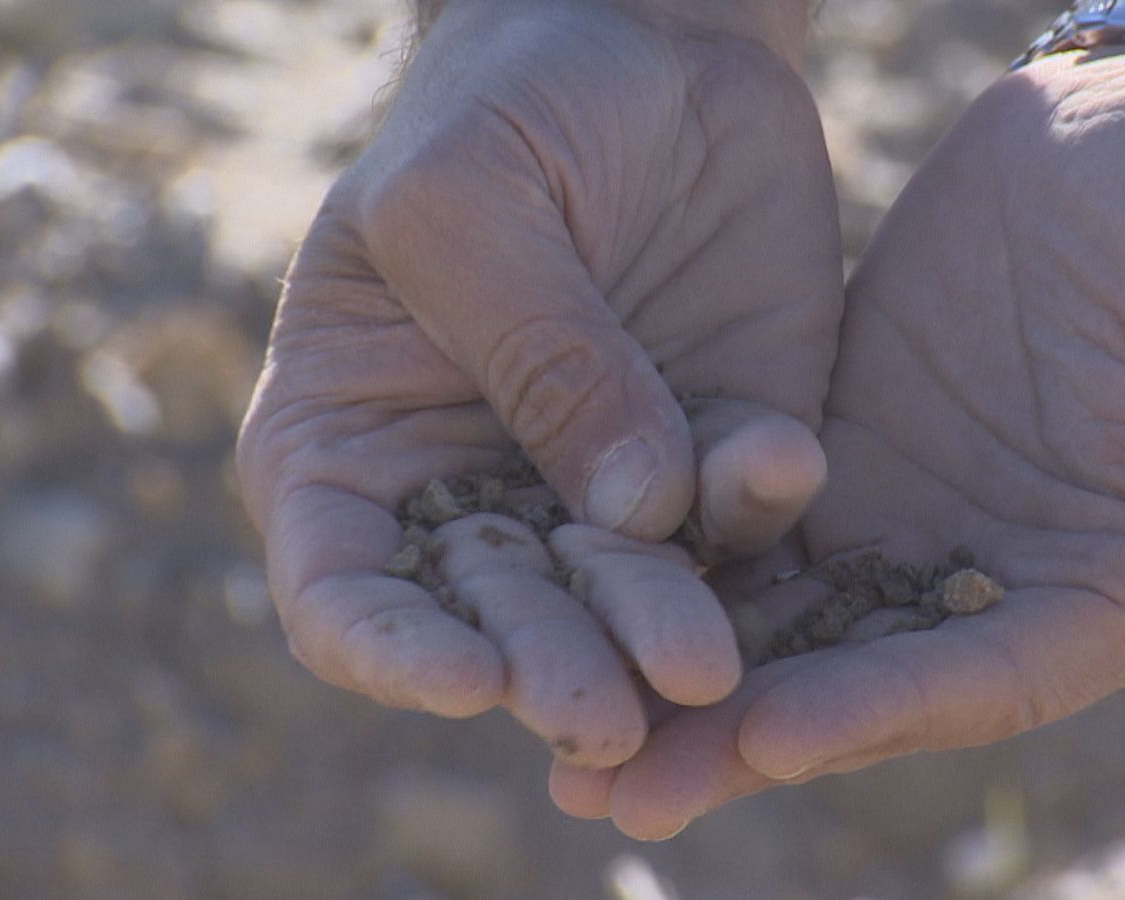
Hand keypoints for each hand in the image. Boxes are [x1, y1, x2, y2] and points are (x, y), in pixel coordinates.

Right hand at [235, 0, 839, 766]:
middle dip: (553, 670)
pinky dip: (763, 505)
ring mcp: (609, 487)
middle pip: (504, 621)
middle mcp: (482, 490)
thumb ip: (533, 347)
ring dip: (665, 633)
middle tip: (610, 711)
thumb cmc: (506, 101)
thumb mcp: (471, 196)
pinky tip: (778, 460)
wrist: (651, 45)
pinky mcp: (721, 453)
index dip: (392, 653)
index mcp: (359, 442)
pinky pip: (748, 512)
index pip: (346, 590)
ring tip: (704, 661)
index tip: (466, 678)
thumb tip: (629, 509)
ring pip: (632, 598)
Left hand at [556, 47, 1124, 836]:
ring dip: (687, 692)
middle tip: (624, 795)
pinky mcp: (846, 469)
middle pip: (873, 686)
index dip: (891, 708)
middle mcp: (1009, 586)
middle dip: (749, 742)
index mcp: (1124, 586)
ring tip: (564, 754)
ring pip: (794, 631)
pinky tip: (580, 614)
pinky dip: (675, 584)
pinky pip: (752, 540)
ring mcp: (919, 531)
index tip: (775, 734)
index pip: (998, 674)